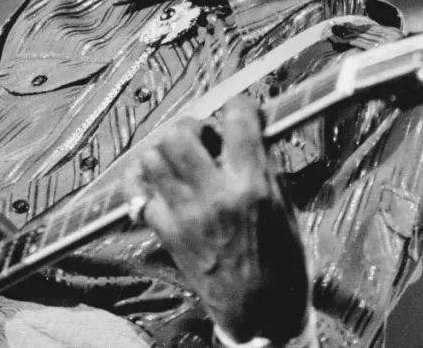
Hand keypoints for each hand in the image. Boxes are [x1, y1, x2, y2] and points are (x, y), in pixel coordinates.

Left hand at [124, 96, 309, 343]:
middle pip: (181, 133)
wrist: (260, 314)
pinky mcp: (166, 232)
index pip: (237, 121)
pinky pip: (137, 192)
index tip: (239, 110)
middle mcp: (214, 195)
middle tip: (203, 137)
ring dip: (164, 149)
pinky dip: (141, 180)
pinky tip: (154, 178)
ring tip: (179, 158)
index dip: (239, 107)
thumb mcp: (284, 209)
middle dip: (191, 125)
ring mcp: (185, 214)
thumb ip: (263, 167)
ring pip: (152, 156)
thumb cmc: (281, 263)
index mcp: (251, 186)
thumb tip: (247, 132)